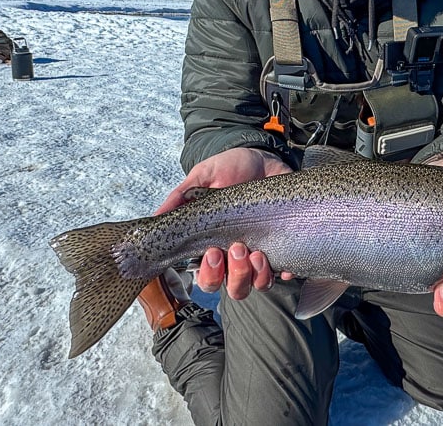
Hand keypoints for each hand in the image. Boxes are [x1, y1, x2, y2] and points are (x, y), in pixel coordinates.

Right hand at [158, 148, 293, 298]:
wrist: (263, 155)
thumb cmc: (230, 168)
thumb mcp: (203, 177)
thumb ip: (180, 197)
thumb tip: (156, 217)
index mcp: (213, 245)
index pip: (207, 277)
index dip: (209, 274)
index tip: (212, 253)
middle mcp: (236, 255)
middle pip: (234, 288)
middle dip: (235, 275)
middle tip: (237, 248)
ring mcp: (261, 252)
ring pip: (258, 284)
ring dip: (257, 275)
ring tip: (257, 253)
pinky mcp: (284, 246)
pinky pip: (286, 272)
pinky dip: (285, 273)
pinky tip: (285, 267)